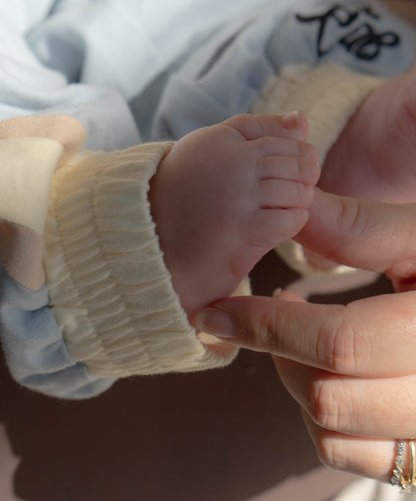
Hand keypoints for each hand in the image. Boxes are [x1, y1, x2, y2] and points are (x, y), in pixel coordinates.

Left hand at [195, 189, 415, 481]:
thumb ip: (360, 226)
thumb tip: (291, 207)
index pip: (340, 345)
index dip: (266, 327)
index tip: (219, 313)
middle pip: (330, 397)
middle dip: (280, 353)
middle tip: (277, 312)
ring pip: (337, 434)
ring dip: (298, 385)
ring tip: (299, 341)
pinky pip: (358, 458)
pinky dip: (324, 421)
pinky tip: (325, 376)